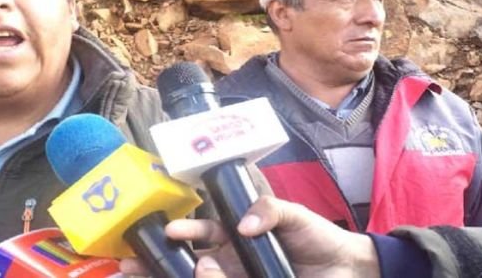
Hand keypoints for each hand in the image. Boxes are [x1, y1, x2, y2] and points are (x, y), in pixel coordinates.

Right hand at [119, 197, 380, 277]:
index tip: (167, 232)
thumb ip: (269, 210)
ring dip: (187, 274)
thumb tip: (242, 225)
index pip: (201, 237)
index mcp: (236, 240)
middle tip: (132, 267)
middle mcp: (233, 264)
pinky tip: (198, 275)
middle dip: (159, 265)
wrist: (349, 267)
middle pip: (190, 265)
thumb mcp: (292, 214)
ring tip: (184, 272)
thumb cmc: (317, 236)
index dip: (182, 235)